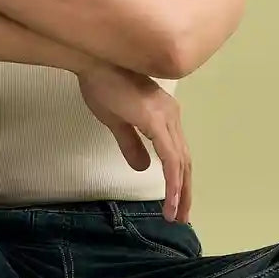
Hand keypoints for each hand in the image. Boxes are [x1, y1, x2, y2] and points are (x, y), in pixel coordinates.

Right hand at [77, 62, 191, 222]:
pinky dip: (172, 181)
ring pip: (181, 163)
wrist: (94, 61)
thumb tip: (142, 168)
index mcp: (164, 115)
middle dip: (184, 191)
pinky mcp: (157, 121)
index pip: (177, 153)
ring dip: (179, 191)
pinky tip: (170, 199)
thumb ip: (130, 144)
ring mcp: (167, 118)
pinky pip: (170, 158)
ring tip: (174, 215)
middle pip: (184, 161)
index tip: (175, 202)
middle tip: (180, 216)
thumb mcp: (116, 122)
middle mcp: (171, 116)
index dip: (178, 179)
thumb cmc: (101, 84)